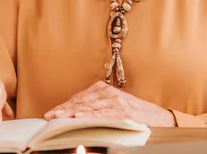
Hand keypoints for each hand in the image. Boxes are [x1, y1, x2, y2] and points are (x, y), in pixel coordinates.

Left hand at [44, 81, 175, 126]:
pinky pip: (103, 113)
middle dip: (63, 109)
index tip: (50, 113)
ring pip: (89, 106)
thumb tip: (72, 115)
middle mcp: (107, 92)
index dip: (63, 106)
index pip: (78, 98)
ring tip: (60, 116)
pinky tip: (80, 116)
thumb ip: (94, 108)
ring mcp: (115, 101)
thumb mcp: (110, 107)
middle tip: (50, 116)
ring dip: (73, 112)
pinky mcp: (123, 111)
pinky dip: (90, 115)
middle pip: (80, 101)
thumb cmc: (131, 113)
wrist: (156, 117)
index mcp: (102, 89)